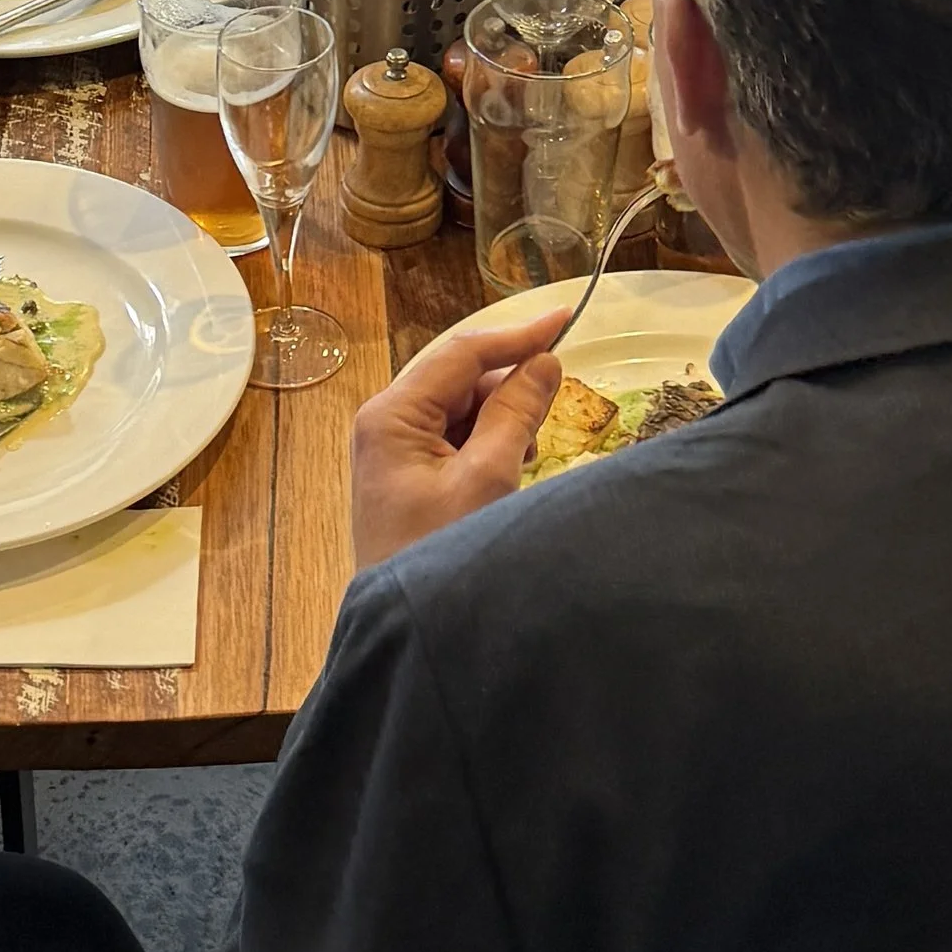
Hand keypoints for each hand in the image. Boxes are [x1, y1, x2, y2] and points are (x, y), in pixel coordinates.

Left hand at [350, 305, 569, 568]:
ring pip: (462, 410)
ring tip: (526, 458)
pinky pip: (456, 441)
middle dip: (509, 389)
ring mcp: (394, 452)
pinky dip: (490, 446)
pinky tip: (510, 471)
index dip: (517, 336)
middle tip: (550, 413)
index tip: (565, 321)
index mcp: (392, 415)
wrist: (408, 631)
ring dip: (502, 421)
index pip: (462, 355)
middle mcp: (385, 424)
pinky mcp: (409, 479)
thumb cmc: (442, 554)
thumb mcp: (487, 479)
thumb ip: (516, 414)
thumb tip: (544, 363)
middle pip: (460, 380)